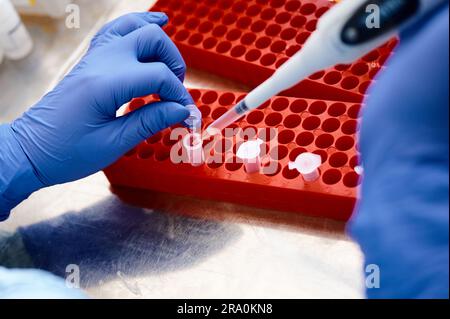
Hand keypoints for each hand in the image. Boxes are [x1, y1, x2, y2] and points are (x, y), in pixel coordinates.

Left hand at [0, 12, 192, 217]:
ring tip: (173, 61)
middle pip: (150, 39)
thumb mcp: (114, 143)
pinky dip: (137, 27)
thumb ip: (151, 121)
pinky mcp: (91, 62)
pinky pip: (116, 32)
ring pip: (133, 27)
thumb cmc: (68, 152)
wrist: (31, 151)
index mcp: (106, 84)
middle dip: (173, 63)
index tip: (187, 116)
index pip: (158, 76)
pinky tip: (152, 25)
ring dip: (158, 41)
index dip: (179, 96)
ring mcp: (94, 58)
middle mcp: (101, 62)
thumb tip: (182, 110)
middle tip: (176, 93)